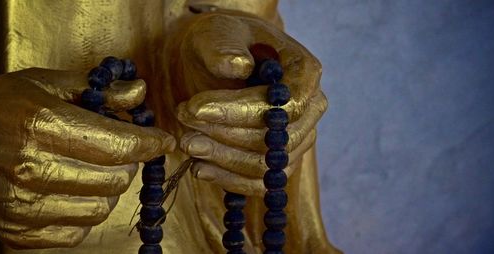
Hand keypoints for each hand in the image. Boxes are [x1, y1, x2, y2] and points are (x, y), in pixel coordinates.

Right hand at [0, 68, 174, 247]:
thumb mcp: (42, 85)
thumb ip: (95, 89)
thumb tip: (138, 94)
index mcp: (42, 125)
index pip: (118, 144)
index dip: (149, 143)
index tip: (163, 140)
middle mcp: (33, 169)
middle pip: (115, 179)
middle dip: (126, 162)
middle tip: (117, 149)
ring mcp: (24, 207)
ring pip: (100, 208)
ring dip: (106, 189)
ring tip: (91, 170)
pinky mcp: (17, 233)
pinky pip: (76, 232)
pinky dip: (84, 213)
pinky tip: (71, 192)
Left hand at [171, 12, 326, 196]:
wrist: (217, 59)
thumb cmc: (223, 41)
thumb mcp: (218, 34)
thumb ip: (225, 49)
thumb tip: (239, 67)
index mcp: (305, 71)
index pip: (285, 105)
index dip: (241, 111)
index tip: (197, 107)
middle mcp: (310, 108)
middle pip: (277, 139)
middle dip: (226, 134)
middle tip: (183, 120)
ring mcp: (297, 138)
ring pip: (266, 163)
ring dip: (222, 158)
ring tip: (186, 142)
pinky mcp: (278, 162)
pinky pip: (258, 182)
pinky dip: (227, 179)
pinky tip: (198, 167)